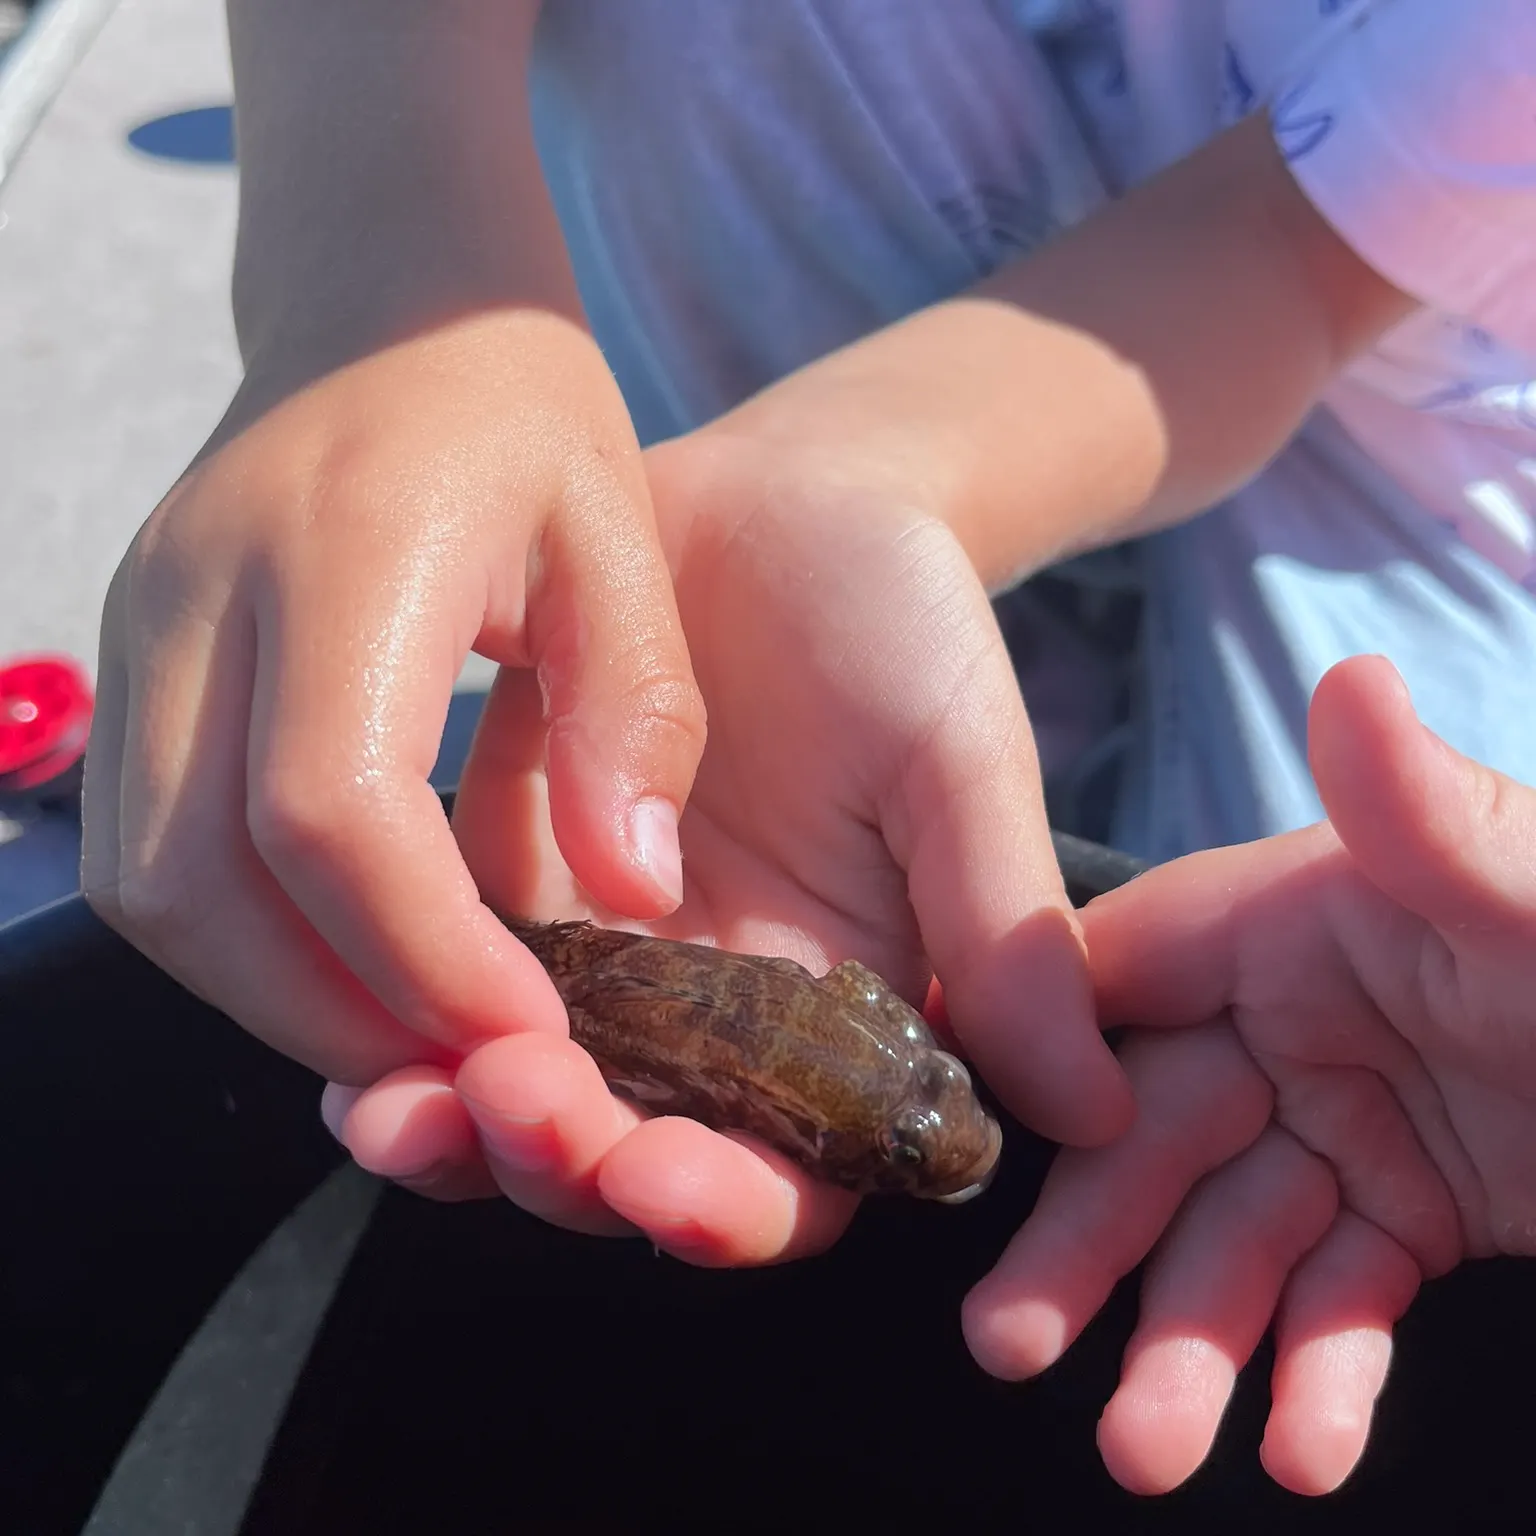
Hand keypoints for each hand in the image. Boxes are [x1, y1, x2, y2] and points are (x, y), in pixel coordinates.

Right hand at [83, 311, 704, 1093]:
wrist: (384, 307)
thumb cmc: (519, 412)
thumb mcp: (618, 532)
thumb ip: (635, 708)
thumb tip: (631, 892)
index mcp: (343, 552)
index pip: (331, 810)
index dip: (423, 952)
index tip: (526, 1024)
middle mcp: (201, 596)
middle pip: (201, 883)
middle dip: (334, 1010)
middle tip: (463, 1062)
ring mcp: (140, 626)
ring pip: (146, 888)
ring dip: (273, 992)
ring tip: (408, 1025)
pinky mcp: (130, 657)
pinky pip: (143, 847)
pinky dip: (237, 936)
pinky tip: (344, 947)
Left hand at [334, 400, 1132, 1261]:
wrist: (792, 506)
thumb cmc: (909, 630)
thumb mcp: (965, 768)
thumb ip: (1008, 932)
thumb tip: (1099, 1109)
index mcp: (840, 1026)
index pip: (788, 1177)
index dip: (730, 1211)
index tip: (669, 1185)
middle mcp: (721, 1023)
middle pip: (634, 1160)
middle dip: (570, 1172)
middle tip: (522, 1117)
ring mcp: (614, 963)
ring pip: (529, 1095)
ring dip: (465, 1129)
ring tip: (404, 1117)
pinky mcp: (524, 888)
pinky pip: (449, 984)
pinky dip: (402, 1023)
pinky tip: (352, 1044)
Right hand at [963, 654, 1535, 1495]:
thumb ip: (1436, 817)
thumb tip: (1352, 680)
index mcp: (1302, 917)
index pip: (1126, 972)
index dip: (1035, 1051)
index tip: (951, 1136)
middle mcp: (1305, 1019)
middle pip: (1156, 1131)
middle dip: (1087, 1243)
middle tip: (1011, 1344)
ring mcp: (1358, 1125)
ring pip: (1237, 1239)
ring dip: (1190, 1345)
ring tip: (1152, 1448)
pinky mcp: (1419, 1219)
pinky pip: (1340, 1300)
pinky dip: (1318, 1374)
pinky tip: (1303, 1447)